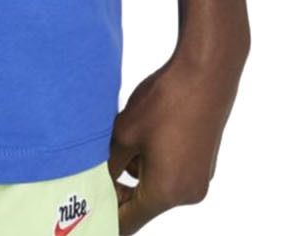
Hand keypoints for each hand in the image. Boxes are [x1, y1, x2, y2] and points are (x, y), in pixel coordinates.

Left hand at [107, 44, 245, 232]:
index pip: (129, 220)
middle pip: (143, 204)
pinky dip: (156, 161)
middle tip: (96, 165)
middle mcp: (187, 193)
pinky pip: (173, 172)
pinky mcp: (205, 162)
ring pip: (157, 185)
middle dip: (120, 187)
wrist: (205, 73)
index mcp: (166, 192)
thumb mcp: (125, 133)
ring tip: (125, 136)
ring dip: (137, 169)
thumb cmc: (164, 102)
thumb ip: (109, 164)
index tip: (89, 206)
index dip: (105, 214)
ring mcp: (199, 178)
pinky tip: (146, 132)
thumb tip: (98, 180)